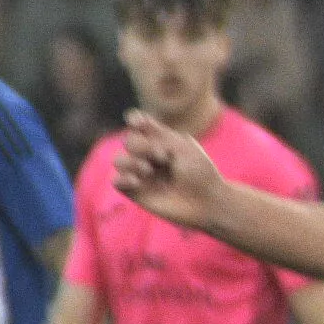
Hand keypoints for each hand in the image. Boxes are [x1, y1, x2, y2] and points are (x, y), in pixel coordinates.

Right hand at [111, 111, 228, 227]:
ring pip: (118, 160)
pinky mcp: (136, 192)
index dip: (135, 120)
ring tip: (148, 170)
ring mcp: (141, 174)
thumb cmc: (200, 173)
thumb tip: (134, 129)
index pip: (139, 124)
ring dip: (131, 162)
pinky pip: (116, 181)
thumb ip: (158, 136)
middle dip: (141, 146)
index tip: (139, 123)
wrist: (207, 202)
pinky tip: (136, 181)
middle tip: (163, 157)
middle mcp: (149, 156)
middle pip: (128, 141)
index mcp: (162, 141)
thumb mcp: (183, 148)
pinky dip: (122, 178)